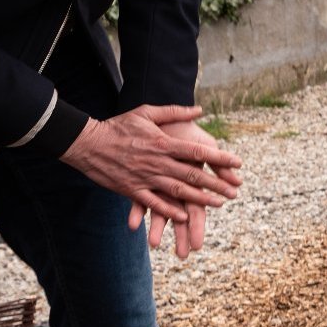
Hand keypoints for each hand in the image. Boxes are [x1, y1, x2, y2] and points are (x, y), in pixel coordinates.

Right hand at [60, 104, 242, 234]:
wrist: (87, 143)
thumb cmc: (119, 125)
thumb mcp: (146, 112)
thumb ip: (175, 112)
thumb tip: (200, 110)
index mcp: (163, 143)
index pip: (198, 152)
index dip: (220, 158)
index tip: (238, 163)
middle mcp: (157, 162)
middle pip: (193, 175)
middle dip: (216, 185)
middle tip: (235, 192)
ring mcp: (145, 177)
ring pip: (178, 192)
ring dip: (199, 200)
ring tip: (218, 204)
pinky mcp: (132, 190)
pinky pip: (154, 204)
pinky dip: (170, 211)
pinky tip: (184, 217)